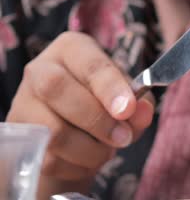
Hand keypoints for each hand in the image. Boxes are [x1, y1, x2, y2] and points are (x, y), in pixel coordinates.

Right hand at [6, 32, 154, 196]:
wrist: (75, 131)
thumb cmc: (104, 104)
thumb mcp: (128, 98)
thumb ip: (139, 104)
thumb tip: (142, 112)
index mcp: (74, 49)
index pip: (90, 64)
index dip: (110, 87)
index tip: (128, 109)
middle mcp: (41, 68)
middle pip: (58, 89)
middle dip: (97, 120)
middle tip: (124, 138)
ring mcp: (24, 102)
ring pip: (52, 130)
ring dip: (90, 150)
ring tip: (108, 150)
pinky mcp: (20, 135)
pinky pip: (49, 158)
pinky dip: (78, 166)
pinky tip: (88, 159)